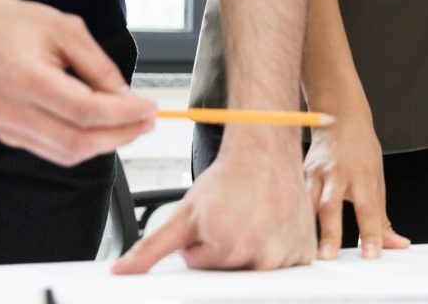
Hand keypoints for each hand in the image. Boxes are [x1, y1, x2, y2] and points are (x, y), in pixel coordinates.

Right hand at [0, 0, 155, 165]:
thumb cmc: (6, 23)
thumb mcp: (64, 29)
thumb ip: (98, 65)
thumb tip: (125, 96)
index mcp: (26, 80)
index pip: (86, 112)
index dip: (124, 115)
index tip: (149, 109)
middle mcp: (11, 111)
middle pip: (78, 143)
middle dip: (121, 136)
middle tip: (146, 121)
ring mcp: (5, 128)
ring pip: (65, 154)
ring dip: (104, 144)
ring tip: (129, 125)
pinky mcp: (4, 134)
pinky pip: (50, 150)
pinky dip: (81, 143)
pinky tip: (99, 127)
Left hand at [112, 130, 316, 270]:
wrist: (265, 152)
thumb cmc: (228, 179)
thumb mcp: (184, 212)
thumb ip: (151, 247)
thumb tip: (122, 271)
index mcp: (232, 248)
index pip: (202, 272)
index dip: (201, 252)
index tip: (210, 230)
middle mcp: (264, 256)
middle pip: (230, 276)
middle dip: (223, 256)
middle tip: (228, 223)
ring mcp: (288, 255)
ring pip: (254, 272)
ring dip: (248, 253)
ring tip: (249, 221)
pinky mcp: (305, 252)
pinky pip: (282, 267)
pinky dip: (273, 252)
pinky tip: (267, 226)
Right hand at [304, 111, 409, 258]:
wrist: (339, 115)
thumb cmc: (362, 151)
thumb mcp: (377, 180)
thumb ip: (382, 218)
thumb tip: (398, 245)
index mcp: (362, 175)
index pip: (368, 209)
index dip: (370, 233)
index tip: (371, 255)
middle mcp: (337, 174)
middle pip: (331, 206)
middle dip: (329, 233)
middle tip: (328, 257)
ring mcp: (315, 173)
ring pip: (308, 203)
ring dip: (306, 228)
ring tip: (306, 254)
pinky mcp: (300, 173)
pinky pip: (296, 198)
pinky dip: (295, 217)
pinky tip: (291, 236)